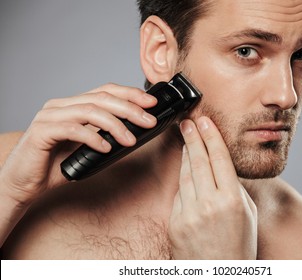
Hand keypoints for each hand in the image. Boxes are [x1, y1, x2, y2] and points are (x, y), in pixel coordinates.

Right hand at [0, 83, 157, 205]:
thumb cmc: (56, 165)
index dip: (130, 94)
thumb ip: (104, 137)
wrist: (24, 183)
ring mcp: (50, 116)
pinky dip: (93, 138)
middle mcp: (61, 105)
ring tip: (130, 140)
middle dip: (130, 109)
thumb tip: (134, 134)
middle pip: (102, 98)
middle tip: (148, 121)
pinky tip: (105, 148)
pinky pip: (73, 129)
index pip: (106, 91)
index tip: (151, 103)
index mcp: (73, 105)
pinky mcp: (42, 131)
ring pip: (90, 110)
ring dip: (115, 125)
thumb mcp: (87, 148)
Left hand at [169, 117, 257, 258]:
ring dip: (186, 154)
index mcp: (232, 200)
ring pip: (186, 174)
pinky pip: (179, 194)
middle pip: (199, 161)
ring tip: (186, 139)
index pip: (219, 159)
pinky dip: (184, 180)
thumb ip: (234, 188)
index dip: (211, 137)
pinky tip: (186, 169)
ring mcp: (189, 213)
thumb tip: (221, 167)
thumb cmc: (239, 246)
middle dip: (193, 137)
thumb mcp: (248, 214)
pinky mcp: (175, 222)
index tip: (205, 122)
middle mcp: (209, 204)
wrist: (219, 275)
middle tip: (188, 122)